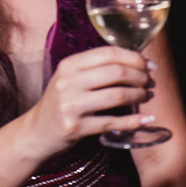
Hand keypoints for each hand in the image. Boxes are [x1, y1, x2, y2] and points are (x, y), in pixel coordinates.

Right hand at [24, 45, 154, 152]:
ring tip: (147, 96)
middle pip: (117, 73)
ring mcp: (70, 106)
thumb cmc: (61, 102)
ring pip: (117, 96)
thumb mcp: (70, 79)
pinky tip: (145, 119)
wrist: (36, 133)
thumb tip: (136, 62)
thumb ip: (96, 68)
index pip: (109, 53)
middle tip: (150, 82)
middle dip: (141, 77)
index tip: (149, 65)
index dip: (134, 58)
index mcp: (69, 65)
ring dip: (139, 96)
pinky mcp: (75, 128)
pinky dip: (133, 121)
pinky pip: (112, 122)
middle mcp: (68, 82)